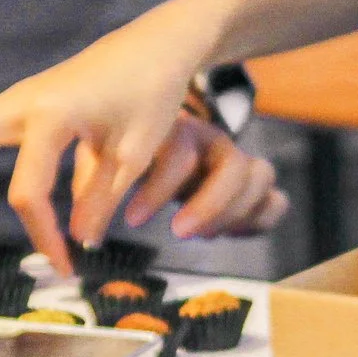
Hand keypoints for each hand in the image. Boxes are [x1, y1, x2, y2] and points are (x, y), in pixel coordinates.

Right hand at [0, 20, 207, 266]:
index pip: (28, 190)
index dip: (42, 235)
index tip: (63, 267)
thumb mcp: (134, 153)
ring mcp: (14, 98)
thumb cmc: (150, 93)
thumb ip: (101, 200)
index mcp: (53, 116)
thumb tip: (78, 243)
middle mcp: (21, 102)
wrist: (153, 45)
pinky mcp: (16, 101)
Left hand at [110, 115, 287, 239]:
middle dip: (209, 204)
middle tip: (178, 232)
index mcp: (176, 130)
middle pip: (232, 164)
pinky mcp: (250, 186)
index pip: (180, 153)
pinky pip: (275, 199)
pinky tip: (235, 234)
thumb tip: (82, 235)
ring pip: (260, 176)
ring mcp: (235, 160)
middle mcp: (212, 140)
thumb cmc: (124, 143)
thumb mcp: (105, 157)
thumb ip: (96, 187)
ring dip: (234, 211)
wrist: (155, 120)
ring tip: (204, 236)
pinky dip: (262, 218)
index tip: (133, 219)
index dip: (159, 189)